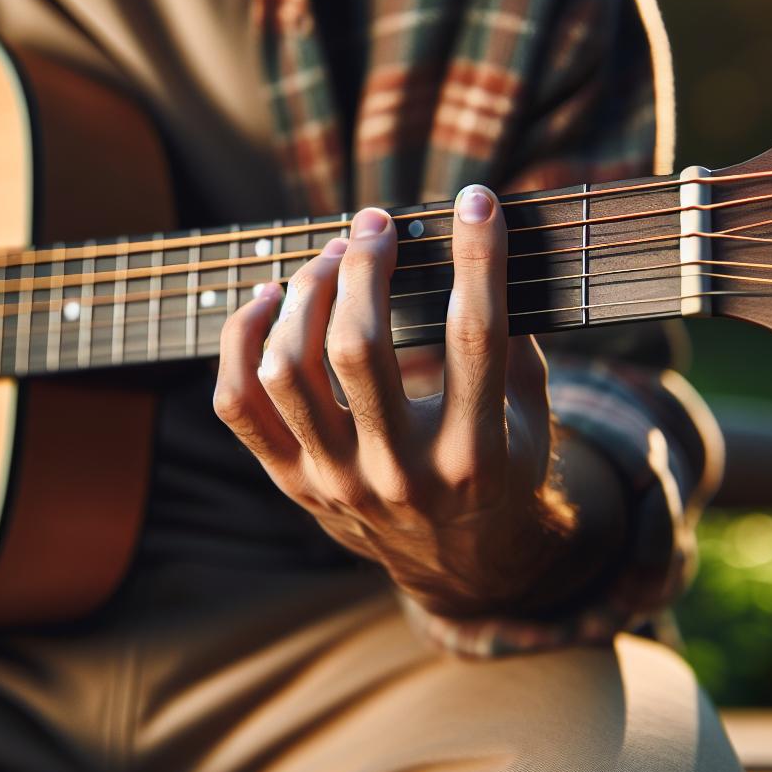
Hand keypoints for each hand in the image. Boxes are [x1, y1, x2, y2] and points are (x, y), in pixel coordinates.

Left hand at [215, 185, 576, 615]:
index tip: (474, 202)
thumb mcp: (532, 417)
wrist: (463, 569)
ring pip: (289, 371)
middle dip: (365, 267)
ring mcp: (336, 482)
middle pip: (359, 349)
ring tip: (331, 257)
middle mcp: (400, 474)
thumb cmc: (502, 470)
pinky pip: (239, 404)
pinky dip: (241, 341)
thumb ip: (517, 341)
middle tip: (376, 225)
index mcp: (475, 455)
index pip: (475, 337)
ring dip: (305, 295)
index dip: (476, 257)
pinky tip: (269, 299)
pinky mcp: (293, 483)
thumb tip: (491, 241)